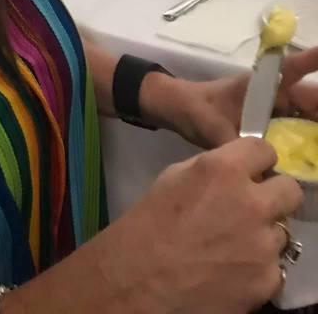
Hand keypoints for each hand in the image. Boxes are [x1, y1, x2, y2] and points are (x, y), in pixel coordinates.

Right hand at [93, 138, 301, 313]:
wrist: (141, 276)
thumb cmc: (151, 220)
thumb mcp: (176, 176)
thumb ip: (215, 169)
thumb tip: (239, 172)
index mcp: (225, 170)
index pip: (265, 150)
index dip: (257, 160)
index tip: (251, 171)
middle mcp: (252, 203)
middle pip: (290, 190)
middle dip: (273, 195)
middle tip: (252, 207)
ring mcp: (264, 245)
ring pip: (281, 231)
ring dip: (263, 234)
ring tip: (234, 244)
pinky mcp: (268, 280)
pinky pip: (275, 267)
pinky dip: (258, 267)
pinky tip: (232, 269)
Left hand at [146, 49, 317, 149]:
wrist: (177, 110)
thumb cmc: (195, 108)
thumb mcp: (212, 127)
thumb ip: (236, 145)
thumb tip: (257, 169)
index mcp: (259, 85)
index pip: (292, 68)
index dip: (311, 61)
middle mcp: (272, 95)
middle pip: (309, 99)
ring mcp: (272, 111)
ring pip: (306, 117)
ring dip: (315, 126)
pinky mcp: (269, 127)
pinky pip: (295, 133)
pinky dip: (305, 143)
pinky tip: (311, 162)